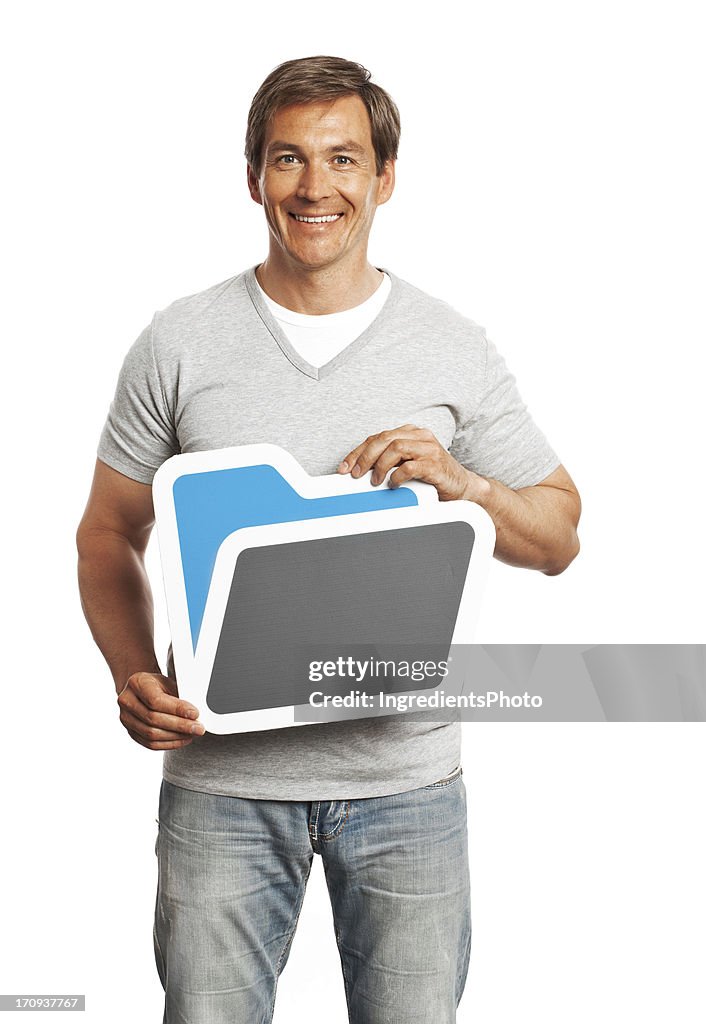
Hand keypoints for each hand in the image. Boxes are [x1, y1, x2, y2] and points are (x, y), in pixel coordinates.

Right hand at [117, 672, 204, 749]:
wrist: (141, 690)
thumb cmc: (157, 685)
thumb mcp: (167, 682)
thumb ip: (178, 695)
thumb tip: (194, 714)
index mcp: (137, 683)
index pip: (155, 700)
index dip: (177, 709)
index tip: (194, 713)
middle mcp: (127, 701)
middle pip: (153, 719)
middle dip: (180, 725)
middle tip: (198, 728)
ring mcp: (126, 719)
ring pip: (151, 734)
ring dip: (176, 736)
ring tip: (192, 734)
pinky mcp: (131, 733)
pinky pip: (150, 744)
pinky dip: (169, 744)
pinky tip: (183, 739)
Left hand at [337, 424, 489, 502]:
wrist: (463, 488)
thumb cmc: (434, 477)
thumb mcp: (408, 465)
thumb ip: (389, 462)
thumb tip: (360, 471)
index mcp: (411, 433)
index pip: (378, 437)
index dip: (358, 452)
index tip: (344, 467)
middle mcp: (420, 437)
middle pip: (384, 439)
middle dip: (364, 457)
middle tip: (355, 474)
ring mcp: (429, 449)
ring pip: (395, 447)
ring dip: (380, 465)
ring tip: (374, 481)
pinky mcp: (435, 464)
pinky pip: (410, 466)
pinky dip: (397, 476)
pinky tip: (393, 484)